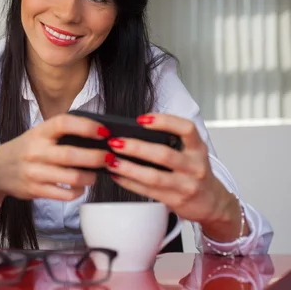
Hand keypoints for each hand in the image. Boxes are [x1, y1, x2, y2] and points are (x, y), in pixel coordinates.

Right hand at [0, 114, 109, 200]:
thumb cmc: (25, 149)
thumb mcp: (37, 135)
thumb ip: (60, 134)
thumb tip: (97, 137)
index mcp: (39, 132)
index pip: (64, 123)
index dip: (86, 126)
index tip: (103, 132)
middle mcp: (35, 151)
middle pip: (72, 154)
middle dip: (96, 157)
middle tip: (110, 157)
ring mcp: (34, 172)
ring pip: (71, 177)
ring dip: (90, 177)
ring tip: (96, 174)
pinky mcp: (35, 190)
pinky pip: (64, 194)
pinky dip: (77, 191)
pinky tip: (80, 187)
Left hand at [104, 114, 241, 238]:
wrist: (212, 203)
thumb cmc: (194, 173)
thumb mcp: (191, 154)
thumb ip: (171, 143)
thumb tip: (133, 133)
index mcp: (198, 149)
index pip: (186, 129)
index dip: (164, 121)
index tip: (142, 119)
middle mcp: (195, 166)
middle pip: (164, 154)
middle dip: (136, 147)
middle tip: (115, 142)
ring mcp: (186, 185)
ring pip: (153, 176)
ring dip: (128, 168)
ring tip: (111, 161)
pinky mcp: (176, 200)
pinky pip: (148, 191)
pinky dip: (129, 182)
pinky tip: (117, 175)